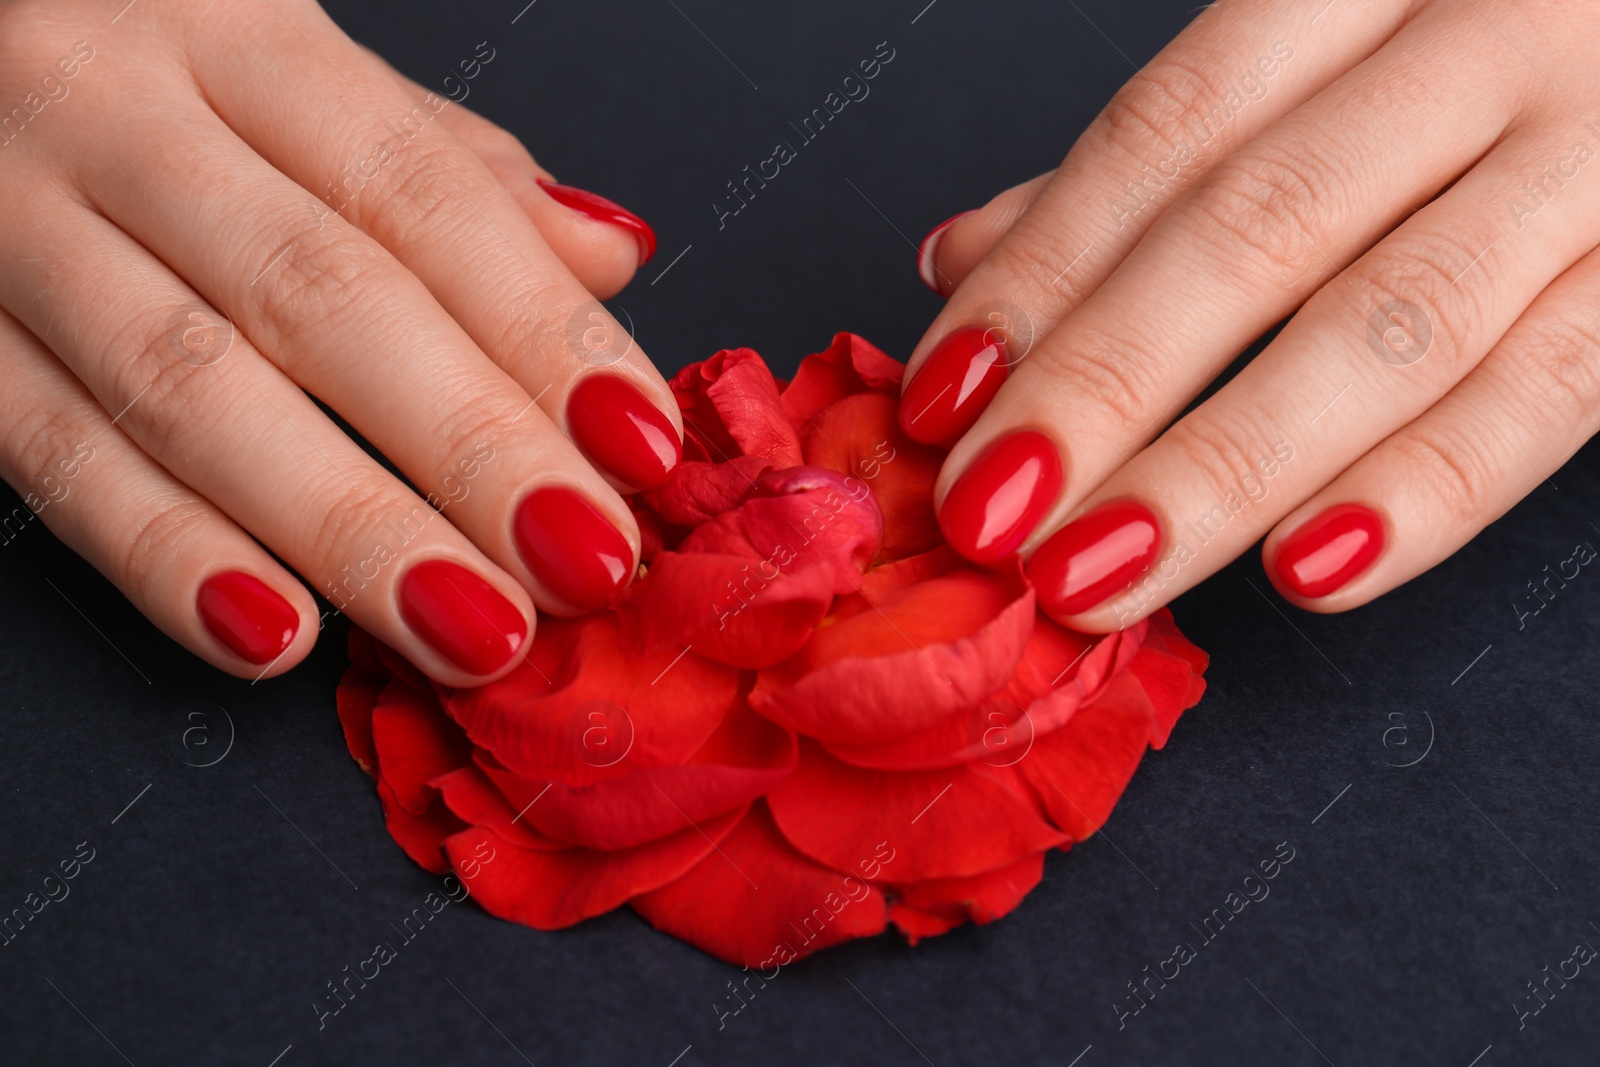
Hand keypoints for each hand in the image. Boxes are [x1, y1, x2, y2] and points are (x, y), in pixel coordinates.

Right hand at [0, 0, 679, 681]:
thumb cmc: (159, 73)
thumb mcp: (305, 77)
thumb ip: (454, 172)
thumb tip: (607, 264)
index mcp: (241, 31)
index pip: (421, 196)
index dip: (541, 329)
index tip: (640, 445)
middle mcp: (115, 107)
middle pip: (319, 295)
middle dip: (467, 444)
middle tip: (581, 558)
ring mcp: (3, 218)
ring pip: (188, 388)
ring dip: (344, 525)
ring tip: (469, 625)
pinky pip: (49, 455)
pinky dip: (162, 554)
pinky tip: (272, 635)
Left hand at [902, 0, 1599, 629]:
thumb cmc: (1482, 45)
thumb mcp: (1320, 56)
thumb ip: (1149, 166)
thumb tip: (961, 260)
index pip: (1167, 134)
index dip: (1042, 272)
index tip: (941, 399)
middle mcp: (1484, 45)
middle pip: (1258, 228)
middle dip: (1107, 383)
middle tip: (992, 512)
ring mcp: (1598, 152)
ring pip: (1393, 323)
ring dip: (1224, 464)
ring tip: (1098, 569)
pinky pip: (1551, 388)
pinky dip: (1428, 486)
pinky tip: (1309, 571)